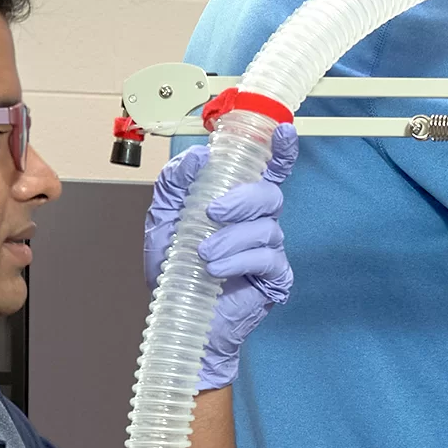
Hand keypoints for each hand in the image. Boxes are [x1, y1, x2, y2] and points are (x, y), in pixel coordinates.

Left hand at [142, 124, 296, 390]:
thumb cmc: (176, 270)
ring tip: (203, 255)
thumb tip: (196, 158)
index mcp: (237, 203)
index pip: (267, 170)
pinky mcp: (274, 278)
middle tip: (212, 213)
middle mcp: (258, 222)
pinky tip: (217, 270)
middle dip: (243, 199)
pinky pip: (267, 259)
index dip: (280, 150)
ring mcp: (269, 250)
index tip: (284, 132)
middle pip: (270, 195)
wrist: (179, 316)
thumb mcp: (163, 220)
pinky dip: (239, 261)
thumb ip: (175, 184)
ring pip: (266, 229)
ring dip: (230, 239)